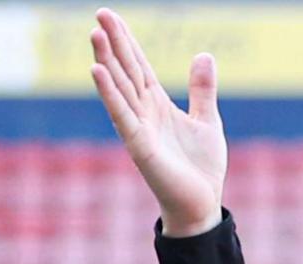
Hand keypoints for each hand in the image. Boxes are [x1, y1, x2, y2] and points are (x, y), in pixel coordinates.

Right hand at [92, 10, 227, 238]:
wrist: (202, 205)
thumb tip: (204, 54)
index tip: (111, 16)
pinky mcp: (139, 146)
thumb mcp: (207, 119)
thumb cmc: (201, 168)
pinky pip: (122, 115)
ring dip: (106, 61)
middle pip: (125, 70)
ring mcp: (138, 129)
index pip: (138, 65)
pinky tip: (97, 71)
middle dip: (113, 42)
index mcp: (157, 104)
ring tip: (95, 34)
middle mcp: (143, 112)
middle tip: (99, 14)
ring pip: (120, 88)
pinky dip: (110, 94)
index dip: (127, 40)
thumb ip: (202, 89)